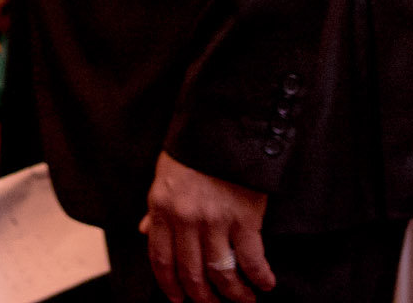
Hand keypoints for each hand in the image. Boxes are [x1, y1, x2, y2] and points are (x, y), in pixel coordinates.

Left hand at [139, 153, 275, 302]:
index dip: (170, 285)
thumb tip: (146, 232)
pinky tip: (266, 284)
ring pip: (222, 273)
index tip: (179, 300)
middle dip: (204, 297)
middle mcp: (185, 219)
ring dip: (234, 294)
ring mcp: (215, 221)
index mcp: (162, 209)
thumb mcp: (164, 178)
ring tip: (244, 300)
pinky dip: (260, 277)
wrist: (223, 127)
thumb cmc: (193, 152)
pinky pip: (251, 258)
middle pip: (192, 273)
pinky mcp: (244, 218)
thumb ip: (157, 210)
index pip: (161, 259)